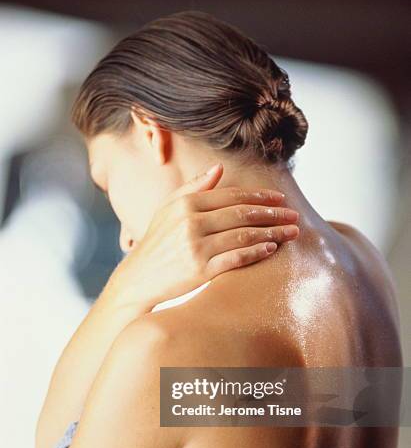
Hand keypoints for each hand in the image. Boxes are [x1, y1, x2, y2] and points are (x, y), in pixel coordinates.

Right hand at [108, 163, 298, 310]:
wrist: (138, 278)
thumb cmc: (156, 242)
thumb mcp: (168, 209)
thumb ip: (194, 188)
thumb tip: (219, 169)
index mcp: (186, 204)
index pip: (232, 196)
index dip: (260, 197)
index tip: (280, 199)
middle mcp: (191, 223)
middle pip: (242, 214)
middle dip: (273, 214)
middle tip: (294, 216)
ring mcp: (196, 247)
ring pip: (243, 235)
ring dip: (272, 233)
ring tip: (292, 233)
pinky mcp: (200, 270)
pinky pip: (235, 258)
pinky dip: (255, 252)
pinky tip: (271, 249)